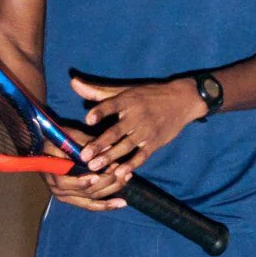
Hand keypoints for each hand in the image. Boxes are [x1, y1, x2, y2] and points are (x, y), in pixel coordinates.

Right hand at [42, 125, 130, 211]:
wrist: (47, 149)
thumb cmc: (57, 139)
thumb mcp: (69, 136)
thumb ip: (86, 143)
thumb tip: (108, 148)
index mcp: (51, 173)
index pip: (64, 182)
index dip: (81, 181)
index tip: (95, 176)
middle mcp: (58, 189)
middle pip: (83, 192)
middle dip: (104, 181)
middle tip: (120, 170)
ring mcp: (67, 196)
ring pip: (92, 198)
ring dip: (110, 189)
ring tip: (125, 178)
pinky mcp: (75, 199)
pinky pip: (92, 205)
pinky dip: (107, 204)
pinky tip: (121, 203)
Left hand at [71, 74, 205, 177]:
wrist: (182, 101)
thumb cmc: (148, 95)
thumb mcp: (125, 90)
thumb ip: (97, 91)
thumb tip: (73, 83)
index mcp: (128, 100)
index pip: (111, 105)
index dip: (100, 112)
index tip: (88, 120)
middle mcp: (137, 115)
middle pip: (116, 131)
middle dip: (99, 144)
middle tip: (84, 156)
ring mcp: (146, 131)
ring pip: (126, 146)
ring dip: (110, 157)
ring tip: (94, 166)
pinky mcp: (155, 143)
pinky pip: (142, 156)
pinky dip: (131, 164)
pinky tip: (120, 173)